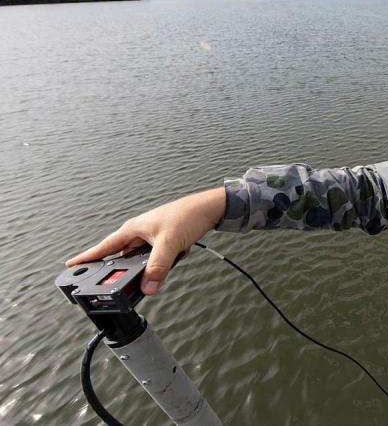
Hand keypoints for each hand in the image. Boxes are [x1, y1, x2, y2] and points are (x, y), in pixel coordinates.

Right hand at [65, 188, 225, 294]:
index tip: (70, 267)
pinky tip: (183, 250)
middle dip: (134, 269)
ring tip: (174, 253)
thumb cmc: (187, 216)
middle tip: (139, 278)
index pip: (104, 247)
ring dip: (158, 263)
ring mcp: (151, 236)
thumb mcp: (170, 245)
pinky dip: (171, 258)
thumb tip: (147, 288)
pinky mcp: (164, 241)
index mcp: (132, 229)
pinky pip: (161, 257)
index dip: (87, 258)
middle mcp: (138, 232)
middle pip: (124, 258)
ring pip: (146, 260)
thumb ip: (157, 268)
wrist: (210, 208)